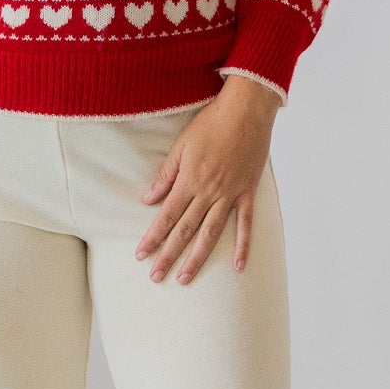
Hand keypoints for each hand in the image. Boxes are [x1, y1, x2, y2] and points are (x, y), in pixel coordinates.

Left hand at [136, 75, 280, 285]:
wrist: (246, 110)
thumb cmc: (212, 123)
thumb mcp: (182, 145)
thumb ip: (166, 174)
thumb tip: (148, 199)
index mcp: (189, 181)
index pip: (166, 216)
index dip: (153, 237)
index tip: (141, 256)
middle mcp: (209, 193)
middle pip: (185, 231)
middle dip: (169, 256)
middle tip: (156, 278)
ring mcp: (231, 195)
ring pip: (212, 234)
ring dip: (197, 258)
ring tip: (185, 278)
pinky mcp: (248, 192)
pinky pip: (246, 224)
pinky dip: (243, 246)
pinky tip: (238, 267)